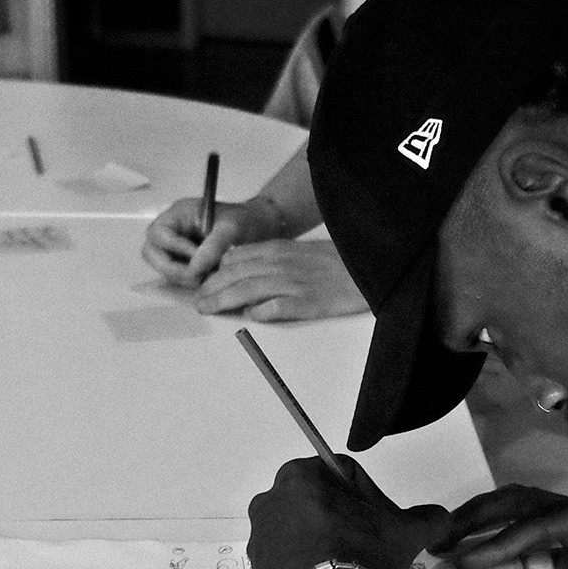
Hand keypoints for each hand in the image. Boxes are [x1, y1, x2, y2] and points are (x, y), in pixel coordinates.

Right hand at [140, 196, 282, 287]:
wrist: (260, 229)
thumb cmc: (246, 222)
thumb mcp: (233, 229)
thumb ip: (213, 246)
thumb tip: (193, 268)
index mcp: (179, 214)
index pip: (159, 233)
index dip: (174, 248)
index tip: (196, 257)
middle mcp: (173, 230)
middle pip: (151, 252)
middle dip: (171, 268)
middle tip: (196, 276)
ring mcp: (176, 248)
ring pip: (162, 267)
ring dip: (181, 277)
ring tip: (207, 277)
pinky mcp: (184, 263)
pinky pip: (175, 276)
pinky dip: (189, 281)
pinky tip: (208, 279)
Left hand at [195, 240, 368, 320]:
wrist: (370, 266)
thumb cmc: (337, 262)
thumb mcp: (300, 251)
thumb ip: (271, 256)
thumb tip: (240, 263)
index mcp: (280, 250)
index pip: (237, 259)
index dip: (215, 273)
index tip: (201, 285)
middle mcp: (282, 264)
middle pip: (236, 275)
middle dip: (211, 288)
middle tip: (197, 301)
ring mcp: (295, 283)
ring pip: (249, 290)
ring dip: (223, 300)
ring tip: (207, 309)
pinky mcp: (309, 302)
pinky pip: (278, 307)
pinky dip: (260, 312)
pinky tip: (248, 317)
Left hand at [248, 457, 453, 568]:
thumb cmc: (362, 553)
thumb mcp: (407, 532)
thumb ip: (429, 518)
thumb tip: (442, 518)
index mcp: (302, 475)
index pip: (344, 473)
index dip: (370, 496)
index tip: (384, 522)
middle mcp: (272, 498)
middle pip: (319, 502)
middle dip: (343, 519)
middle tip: (368, 546)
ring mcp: (259, 536)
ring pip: (300, 532)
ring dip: (324, 543)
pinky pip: (288, 561)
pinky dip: (308, 568)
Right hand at [438, 486, 567, 568]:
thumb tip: (529, 563)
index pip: (538, 523)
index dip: (498, 542)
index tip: (462, 560)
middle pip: (521, 502)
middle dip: (477, 518)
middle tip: (436, 540)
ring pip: (523, 513)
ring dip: (484, 523)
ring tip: (446, 541)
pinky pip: (535, 537)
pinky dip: (503, 541)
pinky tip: (483, 557)